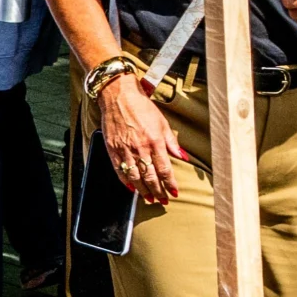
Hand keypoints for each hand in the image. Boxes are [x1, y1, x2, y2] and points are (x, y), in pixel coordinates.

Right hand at [97, 74, 186, 203]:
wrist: (119, 95)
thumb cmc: (142, 107)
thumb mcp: (162, 122)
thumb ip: (172, 142)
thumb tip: (183, 157)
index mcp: (155, 141)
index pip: (165, 169)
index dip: (170, 183)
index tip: (174, 192)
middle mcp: (140, 148)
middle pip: (151, 176)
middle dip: (158, 191)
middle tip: (162, 200)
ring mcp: (125, 149)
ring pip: (135, 176)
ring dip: (143, 190)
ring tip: (149, 198)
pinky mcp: (112, 148)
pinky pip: (119, 169)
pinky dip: (125, 181)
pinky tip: (131, 188)